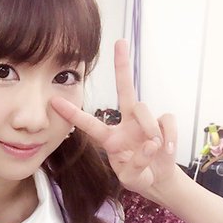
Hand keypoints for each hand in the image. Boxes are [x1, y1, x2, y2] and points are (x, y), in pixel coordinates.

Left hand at [52, 39, 177, 198]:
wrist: (159, 180)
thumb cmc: (138, 175)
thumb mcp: (130, 178)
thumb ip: (136, 165)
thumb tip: (150, 144)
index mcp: (110, 139)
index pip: (89, 124)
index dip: (72, 113)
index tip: (54, 100)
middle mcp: (125, 124)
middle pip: (124, 90)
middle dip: (122, 66)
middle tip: (120, 42)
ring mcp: (145, 121)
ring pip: (144, 108)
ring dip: (149, 129)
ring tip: (153, 148)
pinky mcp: (163, 124)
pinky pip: (166, 120)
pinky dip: (169, 136)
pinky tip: (166, 149)